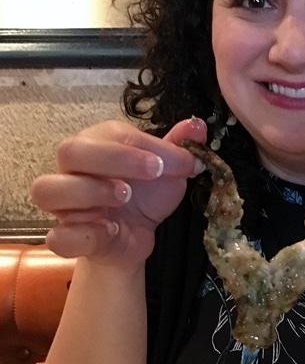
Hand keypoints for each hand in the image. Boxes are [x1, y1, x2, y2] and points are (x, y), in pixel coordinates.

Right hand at [30, 118, 206, 265]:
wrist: (135, 235)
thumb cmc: (145, 197)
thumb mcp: (168, 171)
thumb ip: (179, 148)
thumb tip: (197, 127)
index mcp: (97, 145)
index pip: (110, 134)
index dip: (142, 146)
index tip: (171, 162)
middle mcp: (72, 170)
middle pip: (69, 151)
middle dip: (113, 159)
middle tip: (152, 172)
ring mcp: (64, 204)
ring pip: (48, 189)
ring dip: (89, 191)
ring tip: (124, 196)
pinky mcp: (66, 237)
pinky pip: (58, 237)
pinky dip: (82, 234)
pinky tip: (110, 230)